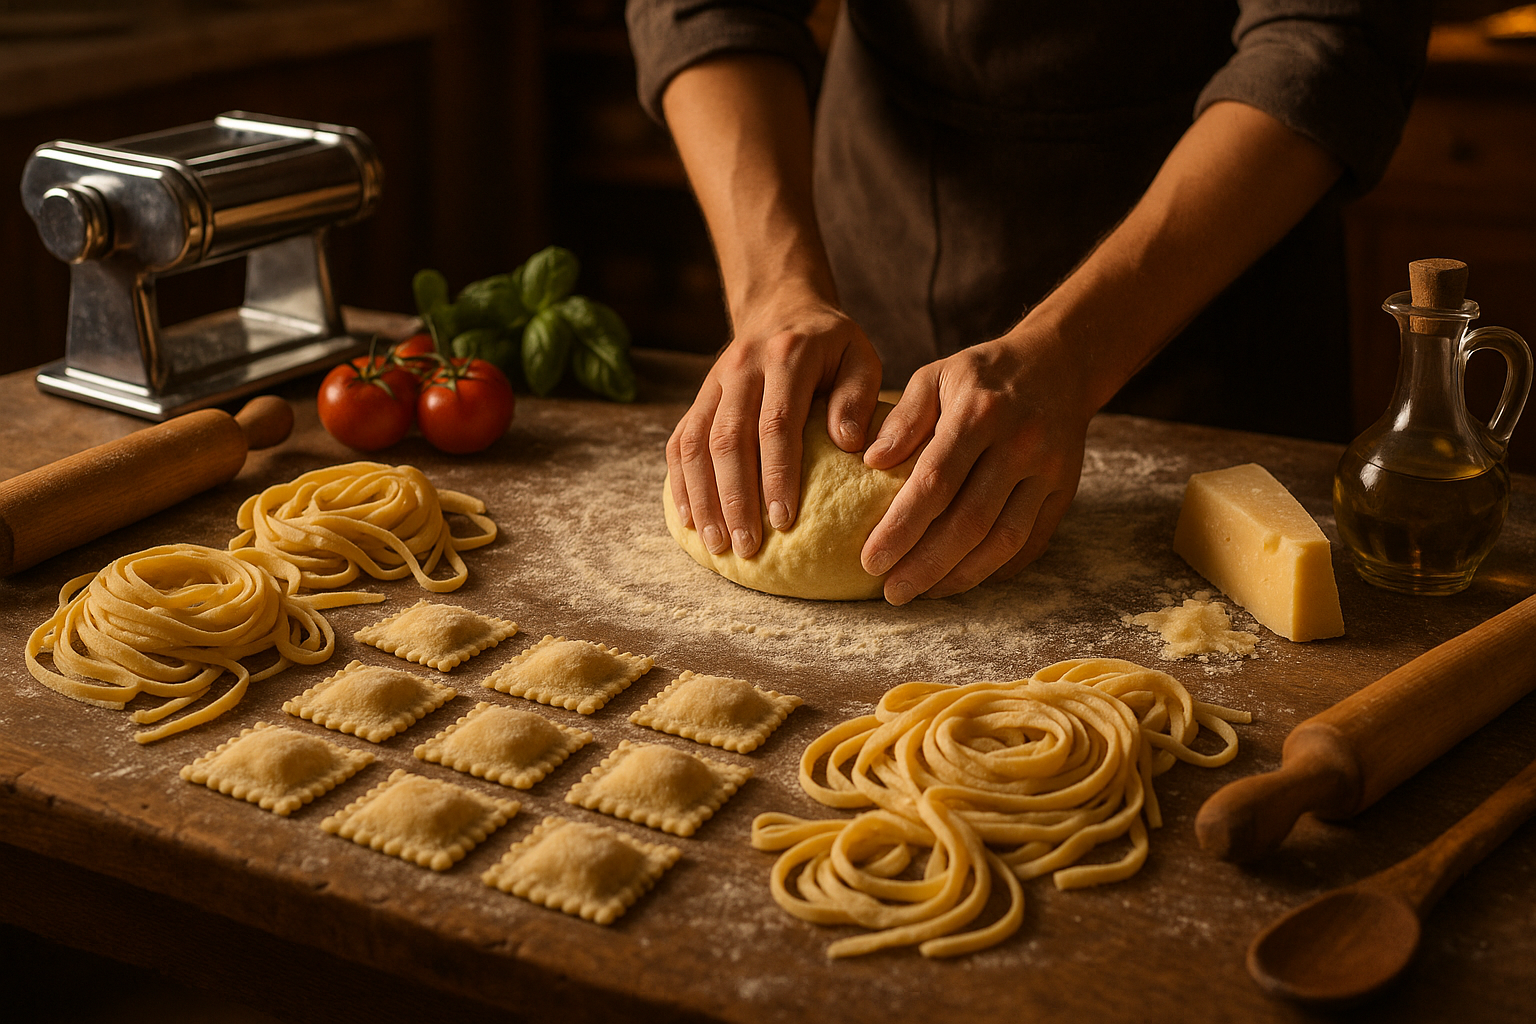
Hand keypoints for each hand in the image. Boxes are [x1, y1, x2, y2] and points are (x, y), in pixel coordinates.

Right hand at [666, 294, 883, 558]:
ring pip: (696, 443)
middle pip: (729, 440)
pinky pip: (680, 441)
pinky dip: (681, 482)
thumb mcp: (860, 356)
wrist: (781, 308)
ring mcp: (713, 383)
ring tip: (717, 544)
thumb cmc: (831, 345)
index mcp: (787, 357)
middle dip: (735, 499)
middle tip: (746, 547)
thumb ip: (858, 396)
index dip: (778, 475)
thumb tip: (848, 443)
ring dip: (704, 497)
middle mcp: (742, 368)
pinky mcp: (698, 397)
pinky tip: (690, 519)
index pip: (777, 424)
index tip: (784, 522)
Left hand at [860, 327, 1090, 603]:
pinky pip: (1031, 542)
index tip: (870, 560)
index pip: (935, 483)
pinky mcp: (1065, 491)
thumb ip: (903, 418)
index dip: (901, 528)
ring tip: (924, 593)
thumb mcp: (934, 376)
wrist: (1059, 364)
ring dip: (961, 576)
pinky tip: (963, 579)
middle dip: (926, 565)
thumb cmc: (982, 374)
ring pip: (1003, 540)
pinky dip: (996, 568)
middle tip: (893, 592)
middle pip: (969, 522)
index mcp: (979, 413)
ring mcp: (1049, 471)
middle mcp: (1019, 444)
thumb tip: (870, 462)